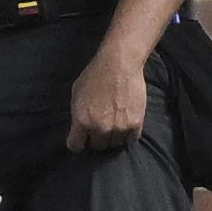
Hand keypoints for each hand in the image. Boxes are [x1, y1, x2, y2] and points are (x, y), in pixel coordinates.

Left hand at [66, 38, 150, 152]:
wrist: (120, 64)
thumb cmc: (95, 75)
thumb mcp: (76, 94)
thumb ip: (77, 115)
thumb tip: (79, 129)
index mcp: (82, 121)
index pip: (76, 146)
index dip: (78, 142)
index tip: (81, 139)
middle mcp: (100, 128)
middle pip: (97, 146)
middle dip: (97, 138)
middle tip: (101, 127)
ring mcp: (119, 128)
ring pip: (114, 144)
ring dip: (113, 137)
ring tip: (114, 123)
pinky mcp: (135, 124)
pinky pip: (130, 140)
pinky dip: (128, 134)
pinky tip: (125, 124)